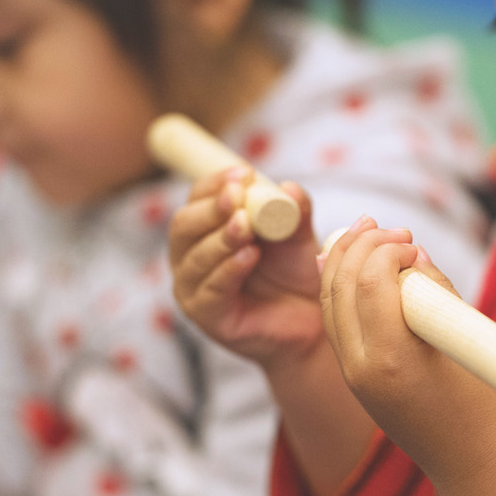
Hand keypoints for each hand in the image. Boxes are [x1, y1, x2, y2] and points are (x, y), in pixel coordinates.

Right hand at [169, 167, 325, 366]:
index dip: (214, 183)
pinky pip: (210, 290)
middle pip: (184, 226)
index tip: (242, 174)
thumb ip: (295, 211)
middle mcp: (190, 257)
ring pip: (195, 258)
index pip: (197, 199)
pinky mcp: (207, 318)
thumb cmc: (296, 273)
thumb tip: (289, 188)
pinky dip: (228, 270)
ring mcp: (193, 289)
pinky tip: (249, 257)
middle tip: (236, 196)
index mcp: (205, 230)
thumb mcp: (298, 236)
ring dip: (221, 239)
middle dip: (211, 209)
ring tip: (246, 226)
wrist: (311, 322)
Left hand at [319, 217, 495, 477]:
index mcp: (392, 360)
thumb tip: (413, 253)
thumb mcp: (466, 341)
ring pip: (328, 302)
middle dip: (361, 247)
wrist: (467, 461)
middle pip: (341, 287)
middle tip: (387, 227)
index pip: (371, 284)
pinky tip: (345, 261)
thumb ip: (436, 292)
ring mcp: (351, 375)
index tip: (414, 244)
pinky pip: (333, 321)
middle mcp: (360, 368)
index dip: (387, 251)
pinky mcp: (351, 376)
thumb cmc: (480, 404)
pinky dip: (336, 286)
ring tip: (365, 231)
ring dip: (343, 260)